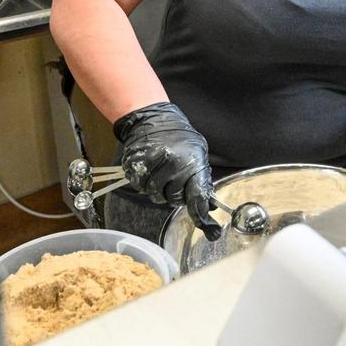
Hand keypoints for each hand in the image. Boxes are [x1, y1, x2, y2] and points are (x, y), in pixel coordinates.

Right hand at [114, 102, 222, 240]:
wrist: (153, 119)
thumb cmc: (179, 136)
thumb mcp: (198, 151)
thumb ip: (202, 177)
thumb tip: (209, 205)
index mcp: (192, 161)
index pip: (197, 195)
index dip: (200, 213)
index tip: (207, 227)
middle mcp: (174, 164)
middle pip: (175, 198)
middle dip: (175, 195)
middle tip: (174, 182)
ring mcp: (154, 165)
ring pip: (156, 195)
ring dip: (159, 190)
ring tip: (162, 175)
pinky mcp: (137, 166)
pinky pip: (141, 187)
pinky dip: (144, 184)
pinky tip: (149, 171)